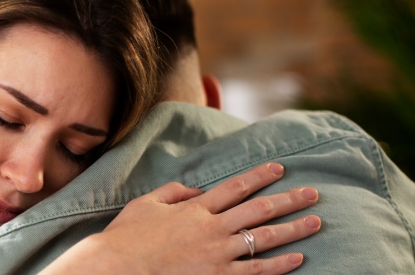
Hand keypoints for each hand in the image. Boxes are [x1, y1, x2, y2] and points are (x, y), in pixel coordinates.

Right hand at [41, 163, 320, 274]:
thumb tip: (195, 188)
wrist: (118, 267)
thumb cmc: (127, 236)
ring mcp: (218, 255)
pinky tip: (298, 258)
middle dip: (289, 200)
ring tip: (316, 223)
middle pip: (259, 210)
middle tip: (313, 193)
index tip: (280, 168)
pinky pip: (256, 271)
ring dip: (294, 229)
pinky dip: (279, 265)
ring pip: (264, 239)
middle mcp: (212, 228)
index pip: (236, 186)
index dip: (260, 176)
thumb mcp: (146, 203)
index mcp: (195, 208)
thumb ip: (173, 192)